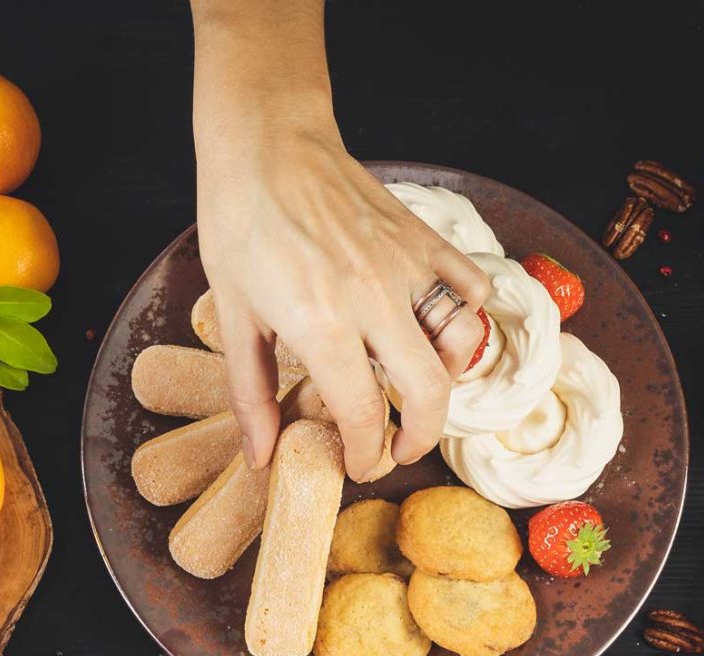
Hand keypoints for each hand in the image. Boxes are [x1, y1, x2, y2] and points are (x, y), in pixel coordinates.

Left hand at [192, 96, 490, 479]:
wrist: (267, 141)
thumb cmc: (241, 222)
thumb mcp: (233, 314)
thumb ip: (252, 393)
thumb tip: (260, 456)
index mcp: (322, 324)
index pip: (365, 415)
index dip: (367, 455)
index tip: (358, 465)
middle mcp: (374, 299)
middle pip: (430, 394)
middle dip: (420, 438)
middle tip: (397, 449)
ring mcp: (406, 266)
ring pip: (463, 343)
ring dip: (447, 377)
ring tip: (416, 385)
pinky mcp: (423, 239)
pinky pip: (470, 288)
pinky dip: (464, 315)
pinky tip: (433, 325)